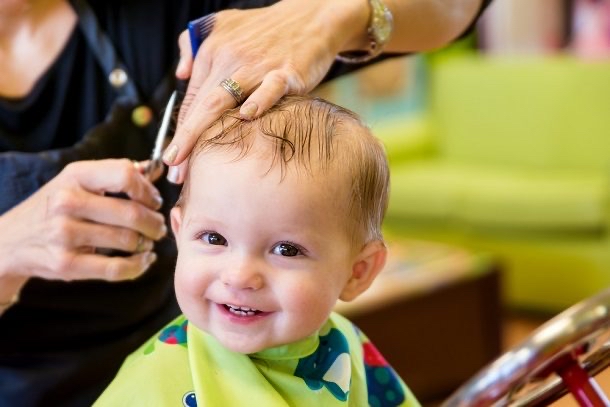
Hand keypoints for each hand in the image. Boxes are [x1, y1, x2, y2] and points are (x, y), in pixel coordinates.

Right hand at [0, 159, 166, 283]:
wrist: (11, 240)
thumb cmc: (54, 207)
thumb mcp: (78, 181)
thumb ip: (116, 174)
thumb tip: (154, 168)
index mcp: (75, 175)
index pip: (125, 175)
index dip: (148, 191)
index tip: (154, 201)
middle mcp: (67, 202)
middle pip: (132, 212)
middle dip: (155, 222)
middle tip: (159, 227)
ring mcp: (64, 234)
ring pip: (128, 240)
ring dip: (147, 243)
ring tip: (148, 242)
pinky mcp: (65, 264)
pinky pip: (116, 268)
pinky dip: (138, 266)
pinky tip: (145, 260)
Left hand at [164, 0, 368, 182]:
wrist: (310, 17)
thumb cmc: (266, 28)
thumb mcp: (222, 24)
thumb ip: (194, 44)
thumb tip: (181, 73)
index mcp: (212, 52)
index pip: (191, 98)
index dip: (179, 130)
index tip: (170, 158)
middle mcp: (230, 59)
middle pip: (200, 105)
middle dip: (184, 140)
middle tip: (175, 171)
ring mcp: (258, 66)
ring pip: (222, 100)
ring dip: (203, 133)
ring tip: (194, 164)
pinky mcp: (286, 72)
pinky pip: (270, 88)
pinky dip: (259, 101)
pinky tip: (247, 117)